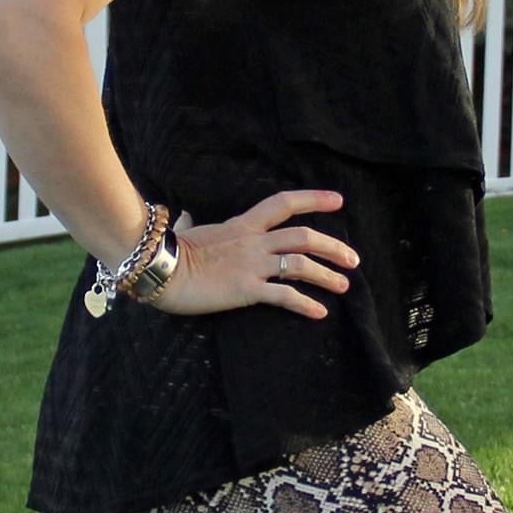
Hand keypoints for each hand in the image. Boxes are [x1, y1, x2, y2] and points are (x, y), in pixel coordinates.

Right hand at [147, 189, 359, 319]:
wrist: (160, 268)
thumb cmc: (171, 251)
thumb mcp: (187, 231)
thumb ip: (191, 223)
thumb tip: (181, 215)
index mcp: (243, 224)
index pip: (283, 203)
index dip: (313, 199)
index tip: (338, 201)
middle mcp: (253, 241)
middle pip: (304, 237)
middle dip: (333, 247)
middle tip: (352, 260)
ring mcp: (251, 265)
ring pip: (300, 265)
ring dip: (327, 275)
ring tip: (344, 286)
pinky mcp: (246, 289)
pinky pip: (284, 296)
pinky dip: (305, 304)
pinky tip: (320, 313)